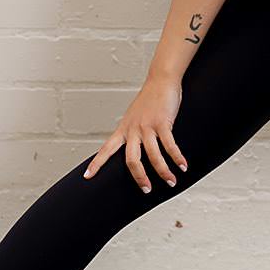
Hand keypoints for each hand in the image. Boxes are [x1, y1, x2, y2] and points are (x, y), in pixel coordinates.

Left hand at [83, 76, 187, 194]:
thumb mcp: (134, 117)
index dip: (96, 163)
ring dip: (163, 172)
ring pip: (152, 155)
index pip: (106, 149)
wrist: (160, 80)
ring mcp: (147, 126)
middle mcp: (133, 129)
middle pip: (131, 160)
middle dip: (139, 178)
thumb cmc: (149, 100)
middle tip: (146, 190)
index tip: (87, 177)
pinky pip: (169, 145)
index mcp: (123, 130)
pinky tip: (183, 167)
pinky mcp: (162, 122)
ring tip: (171, 182)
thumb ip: (132, 133)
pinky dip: (177, 158)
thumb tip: (134, 150)